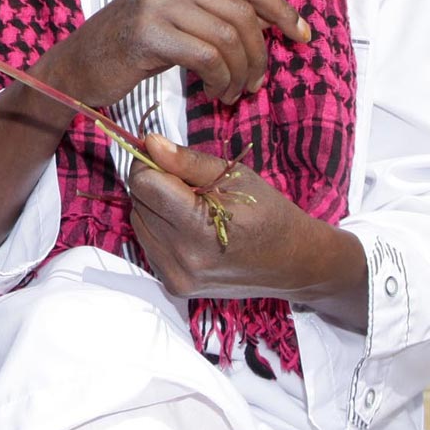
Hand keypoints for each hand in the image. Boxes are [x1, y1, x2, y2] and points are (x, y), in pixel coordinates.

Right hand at [42, 0, 307, 109]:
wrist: (74, 68)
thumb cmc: (126, 51)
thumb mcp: (171, 20)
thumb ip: (211, 14)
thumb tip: (268, 24)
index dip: (281, 10)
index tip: (301, 36)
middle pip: (243, 13)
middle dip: (261, 54)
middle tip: (257, 84)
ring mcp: (157, 3)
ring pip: (229, 37)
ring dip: (241, 73)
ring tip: (232, 94)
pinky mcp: (148, 33)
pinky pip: (208, 56)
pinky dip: (222, 80)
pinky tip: (215, 94)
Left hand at [127, 133, 367, 329]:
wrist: (291, 263)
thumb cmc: (266, 212)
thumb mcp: (235, 177)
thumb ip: (187, 161)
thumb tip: (149, 142)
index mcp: (199, 226)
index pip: (143, 184)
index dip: (150, 164)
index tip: (168, 161)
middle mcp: (182, 257)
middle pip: (138, 203)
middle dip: (154, 186)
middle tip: (187, 187)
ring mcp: (176, 276)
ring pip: (138, 224)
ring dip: (154, 209)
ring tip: (189, 209)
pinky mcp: (174, 287)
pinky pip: (148, 245)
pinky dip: (160, 231)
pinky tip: (188, 231)